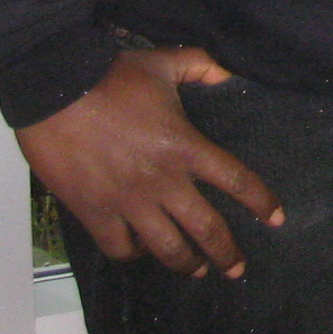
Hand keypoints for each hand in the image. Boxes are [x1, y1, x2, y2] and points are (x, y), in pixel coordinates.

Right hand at [14, 46, 281, 278]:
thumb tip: (228, 73)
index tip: (277, 219)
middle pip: (206, 228)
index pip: (236, 180)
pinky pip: (120, 248)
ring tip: (196, 270)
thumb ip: (202, 66)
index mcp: (185, 147)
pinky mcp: (94, 213)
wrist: (55, 91)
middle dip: (226, 254)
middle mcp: (163, 181)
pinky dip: (134, 254)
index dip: (261, 202)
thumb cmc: (112, 76)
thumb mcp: (165, 63)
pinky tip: (141, 252)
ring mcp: (128, 201)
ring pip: (166, 248)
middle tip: (237, 269)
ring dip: (185, 263)